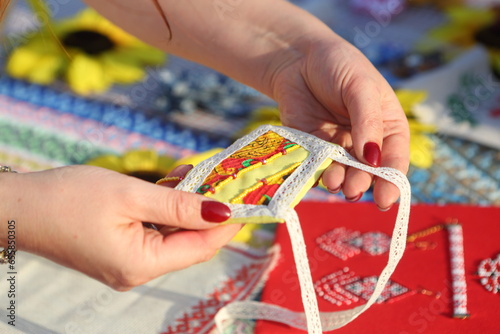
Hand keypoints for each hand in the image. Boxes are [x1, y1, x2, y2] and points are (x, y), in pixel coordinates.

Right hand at [7, 165, 239, 289]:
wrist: (18, 208)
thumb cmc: (68, 199)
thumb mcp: (130, 195)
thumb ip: (178, 205)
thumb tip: (221, 211)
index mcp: (141, 264)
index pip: (201, 247)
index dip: (227, 224)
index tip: (248, 199)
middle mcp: (138, 271)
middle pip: (189, 243)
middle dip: (208, 211)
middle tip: (224, 179)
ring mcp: (128, 264)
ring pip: (174, 236)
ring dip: (187, 207)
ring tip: (196, 175)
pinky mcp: (120, 252)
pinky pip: (155, 234)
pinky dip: (168, 211)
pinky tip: (173, 186)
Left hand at [271, 35, 409, 209]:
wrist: (297, 58)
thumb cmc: (338, 65)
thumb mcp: (361, 87)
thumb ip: (368, 122)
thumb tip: (372, 158)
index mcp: (387, 126)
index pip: (395, 159)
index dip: (392, 180)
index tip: (386, 198)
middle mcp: (364, 142)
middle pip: (368, 172)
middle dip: (362, 183)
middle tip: (353, 189)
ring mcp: (337, 147)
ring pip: (343, 173)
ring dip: (340, 182)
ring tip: (334, 183)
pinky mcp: (311, 148)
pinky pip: (316, 166)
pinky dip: (317, 174)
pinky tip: (317, 176)